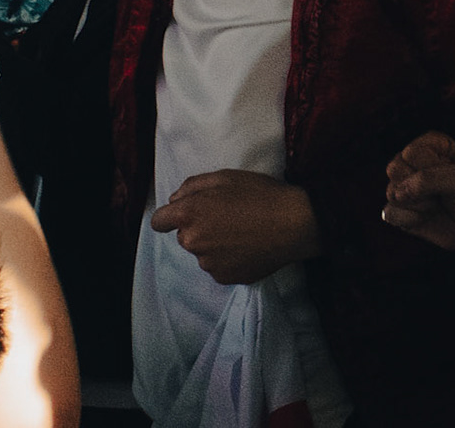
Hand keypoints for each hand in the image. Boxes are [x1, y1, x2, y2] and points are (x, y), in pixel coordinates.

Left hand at [149, 170, 320, 284]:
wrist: (295, 223)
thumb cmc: (262, 194)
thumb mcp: (227, 176)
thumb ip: (192, 185)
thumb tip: (175, 199)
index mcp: (190, 214)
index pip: (159, 221)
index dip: (170, 216)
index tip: (184, 214)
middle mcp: (193, 242)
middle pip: (185, 236)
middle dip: (199, 227)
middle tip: (228, 217)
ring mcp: (208, 263)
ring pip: (203, 252)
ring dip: (215, 244)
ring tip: (243, 232)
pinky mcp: (224, 278)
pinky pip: (219, 267)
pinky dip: (229, 258)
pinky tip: (249, 246)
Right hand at [383, 131, 454, 255]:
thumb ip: (428, 179)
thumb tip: (398, 194)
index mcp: (430, 144)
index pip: (412, 153)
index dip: (431, 169)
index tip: (452, 175)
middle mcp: (413, 161)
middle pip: (394, 168)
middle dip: (421, 188)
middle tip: (442, 192)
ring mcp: (404, 185)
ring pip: (392, 192)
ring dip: (419, 205)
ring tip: (437, 204)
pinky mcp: (399, 209)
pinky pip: (390, 213)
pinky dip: (411, 220)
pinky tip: (426, 217)